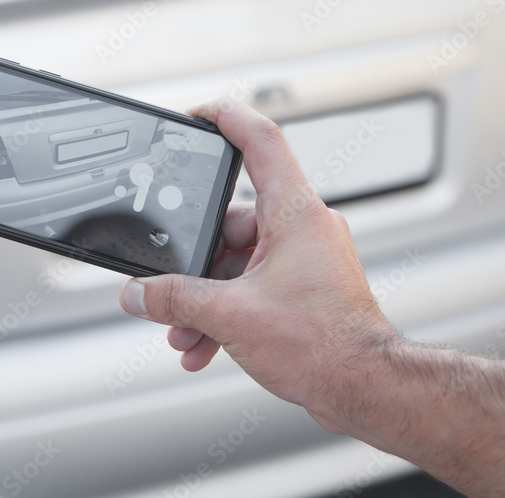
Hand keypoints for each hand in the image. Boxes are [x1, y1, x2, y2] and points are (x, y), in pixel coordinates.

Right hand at [118, 98, 396, 423]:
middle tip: (168, 287)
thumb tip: (139, 294)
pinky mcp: (305, 287)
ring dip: (205, 297)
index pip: (260, 140)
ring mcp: (306, 258)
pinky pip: (252, 284)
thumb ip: (174, 299)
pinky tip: (204, 344)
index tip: (196, 115)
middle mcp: (304, 227)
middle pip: (230, 220)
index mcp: (295, 212)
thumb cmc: (326, 345)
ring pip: (237, 261)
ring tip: (184, 331)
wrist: (365, 389)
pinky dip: (226, 310)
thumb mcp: (231, 315)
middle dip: (194, 262)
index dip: (225, 118)